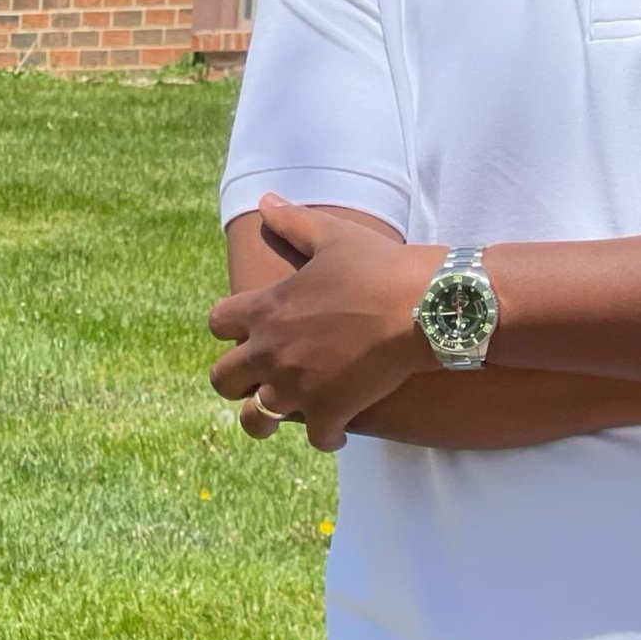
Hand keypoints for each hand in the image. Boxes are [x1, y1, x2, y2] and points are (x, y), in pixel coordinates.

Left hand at [209, 195, 444, 451]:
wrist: (423, 306)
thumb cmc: (378, 266)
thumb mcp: (332, 235)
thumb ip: (293, 222)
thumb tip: (266, 201)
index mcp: (265, 309)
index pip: (217, 322)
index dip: (229, 325)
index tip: (247, 328)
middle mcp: (271, 352)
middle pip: (222, 379)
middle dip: (236, 378)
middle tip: (257, 377)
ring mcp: (297, 387)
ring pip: (256, 420)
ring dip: (265, 418)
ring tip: (282, 415)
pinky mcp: (331, 412)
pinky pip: (316, 439)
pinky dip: (326, 436)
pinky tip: (337, 430)